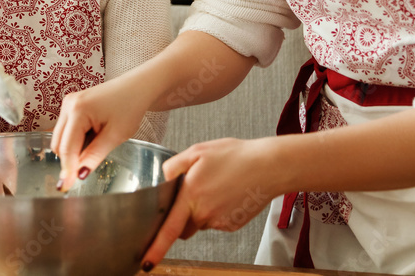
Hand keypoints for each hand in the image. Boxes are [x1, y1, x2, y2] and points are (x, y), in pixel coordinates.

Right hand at [50, 75, 151, 191]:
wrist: (137, 87)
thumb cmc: (130, 107)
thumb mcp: (115, 135)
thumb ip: (94, 155)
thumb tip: (78, 175)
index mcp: (78, 110)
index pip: (66, 148)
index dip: (67, 169)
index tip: (65, 188)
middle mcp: (68, 104)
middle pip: (58, 143)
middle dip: (69, 159)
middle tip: (85, 170)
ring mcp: (68, 103)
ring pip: (60, 137)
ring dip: (73, 149)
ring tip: (97, 145)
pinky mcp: (71, 105)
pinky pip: (66, 129)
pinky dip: (75, 140)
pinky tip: (94, 137)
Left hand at [141, 138, 276, 269]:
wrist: (269, 166)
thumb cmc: (235, 156)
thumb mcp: (198, 151)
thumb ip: (174, 166)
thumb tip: (163, 179)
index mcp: (191, 194)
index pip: (169, 229)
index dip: (155, 248)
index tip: (145, 263)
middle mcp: (204, 213)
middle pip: (183, 225)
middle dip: (183, 214)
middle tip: (196, 190)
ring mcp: (219, 222)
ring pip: (200, 222)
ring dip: (202, 210)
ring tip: (216, 186)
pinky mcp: (231, 226)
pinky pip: (216, 222)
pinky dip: (217, 211)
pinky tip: (227, 193)